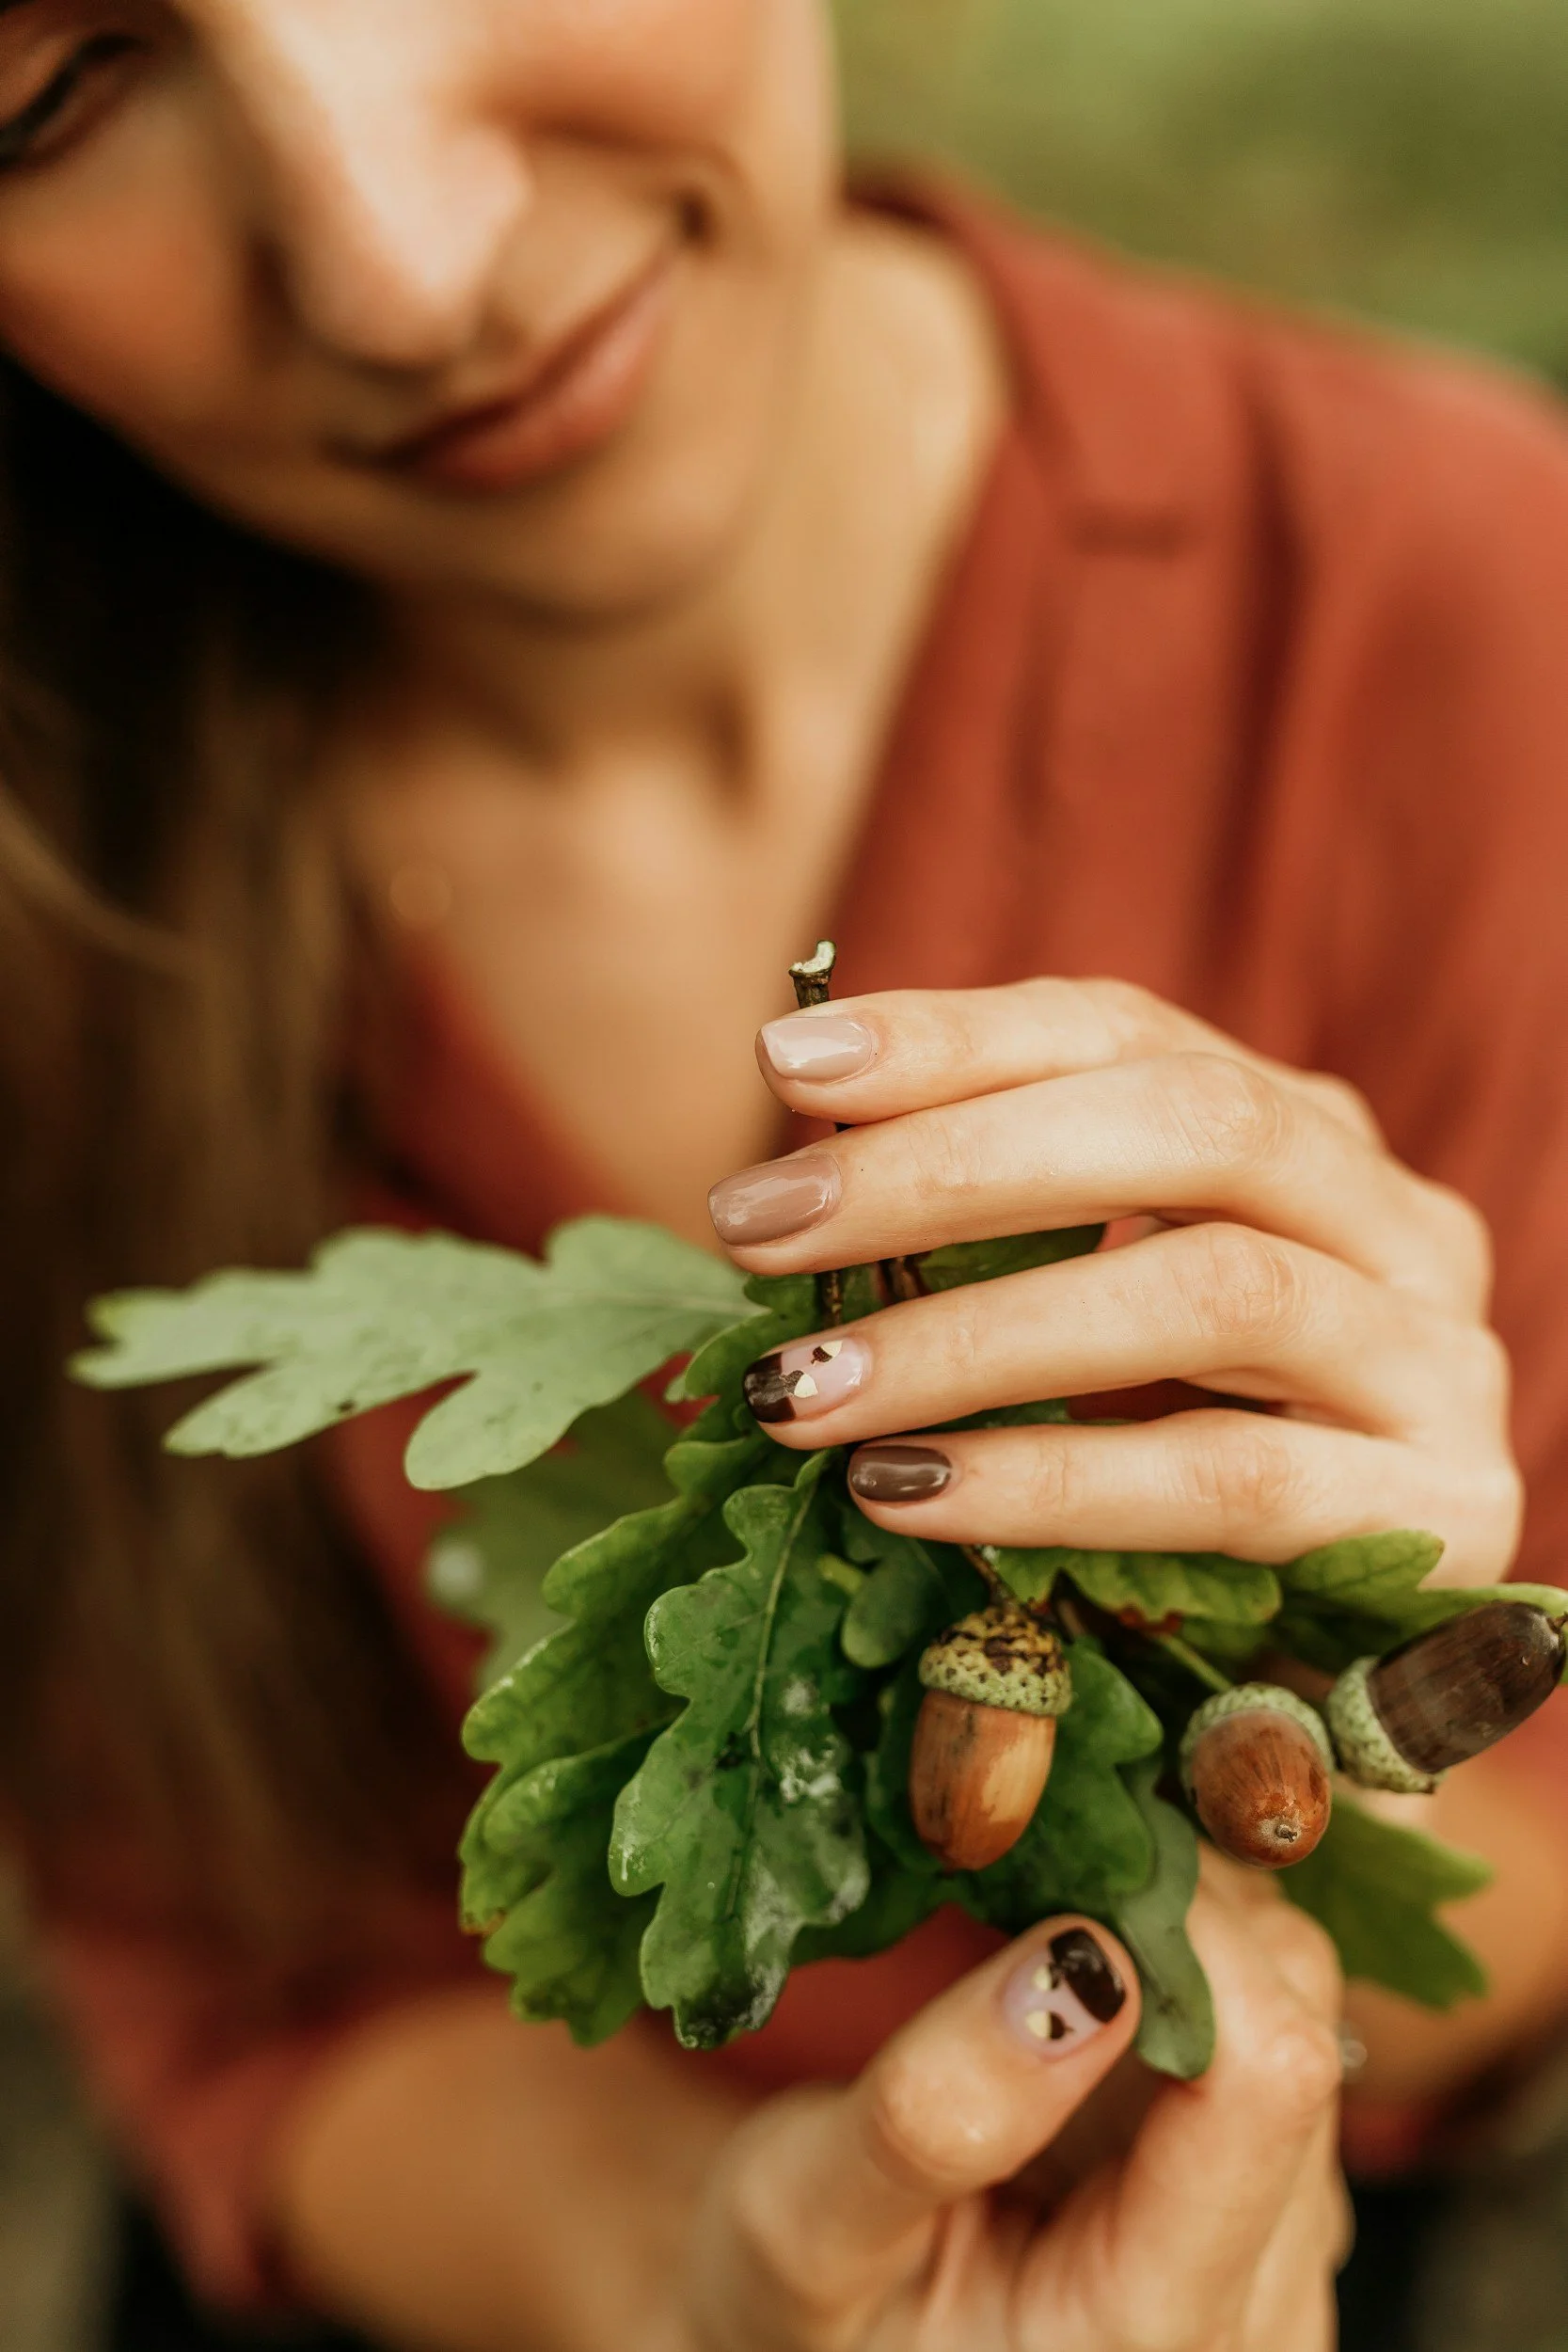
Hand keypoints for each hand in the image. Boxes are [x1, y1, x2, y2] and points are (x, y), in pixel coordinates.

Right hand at [688, 1876, 1347, 2351]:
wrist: (824, 2333)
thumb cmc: (795, 2298)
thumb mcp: (803, 2217)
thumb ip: (930, 2115)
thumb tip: (1077, 1960)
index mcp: (1159, 2337)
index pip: (1268, 2078)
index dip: (1183, 1935)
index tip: (1062, 1868)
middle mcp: (1262, 2308)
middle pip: (1299, 2028)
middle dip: (1180, 1918)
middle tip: (1042, 1870)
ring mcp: (1284, 2256)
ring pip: (1304, 2009)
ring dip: (1189, 1932)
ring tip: (1052, 1920)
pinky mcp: (1276, 2201)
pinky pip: (1282, 2026)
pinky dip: (1196, 1966)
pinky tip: (1094, 1971)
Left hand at [711, 978, 1520, 1579]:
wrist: (1348, 1670)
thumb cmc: (1181, 1464)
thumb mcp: (1095, 1322)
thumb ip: (996, 1241)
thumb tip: (782, 1197)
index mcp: (1303, 1136)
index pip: (1124, 1035)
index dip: (954, 1037)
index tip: (786, 1065)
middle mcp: (1393, 1219)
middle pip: (1190, 1127)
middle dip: (950, 1166)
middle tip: (758, 1222)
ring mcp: (1436, 1362)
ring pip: (1214, 1292)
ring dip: (979, 1333)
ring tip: (805, 1386)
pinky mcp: (1443, 1515)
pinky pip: (1227, 1479)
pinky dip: (1051, 1480)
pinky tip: (907, 1493)